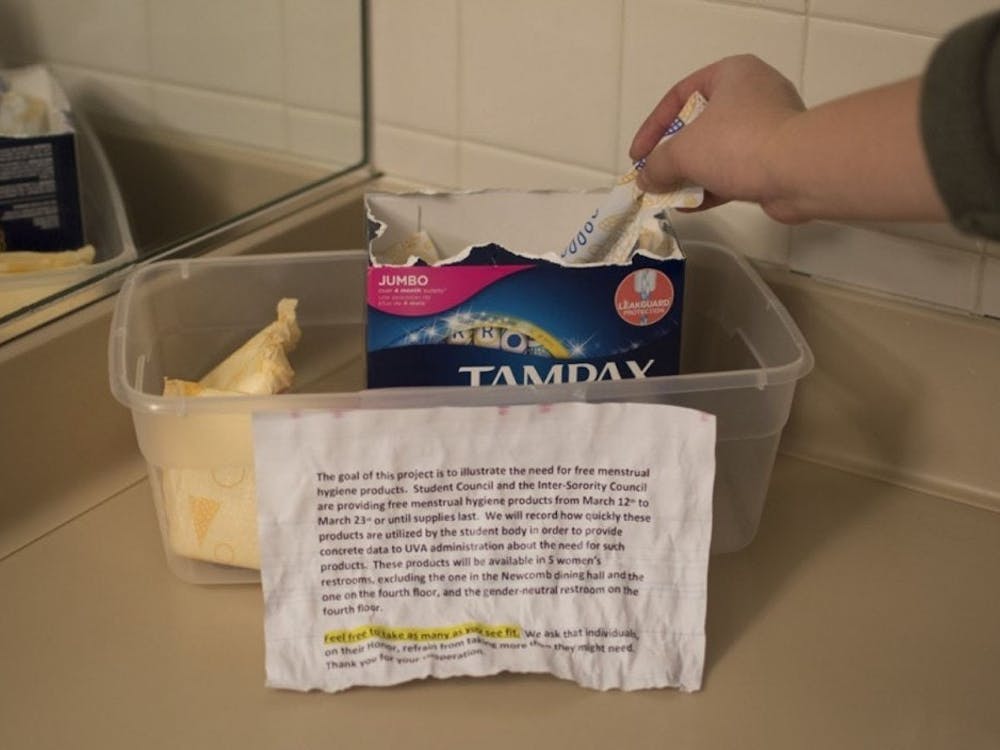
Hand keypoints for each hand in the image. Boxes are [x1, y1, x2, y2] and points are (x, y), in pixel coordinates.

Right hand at [630, 55, 804, 218]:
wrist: (801, 171)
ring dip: (692, 174)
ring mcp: (769, 126)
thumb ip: (657, 165)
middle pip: (700, 123)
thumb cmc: (738, 144)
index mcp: (732, 74)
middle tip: (655, 175)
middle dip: (674, 154)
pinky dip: (713, 186)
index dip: (652, 128)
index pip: (679, 95)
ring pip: (719, 149)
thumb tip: (645, 180)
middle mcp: (753, 93)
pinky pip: (737, 170)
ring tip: (669, 195)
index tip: (637, 157)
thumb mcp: (684, 152)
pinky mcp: (778, 158)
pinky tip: (691, 206)